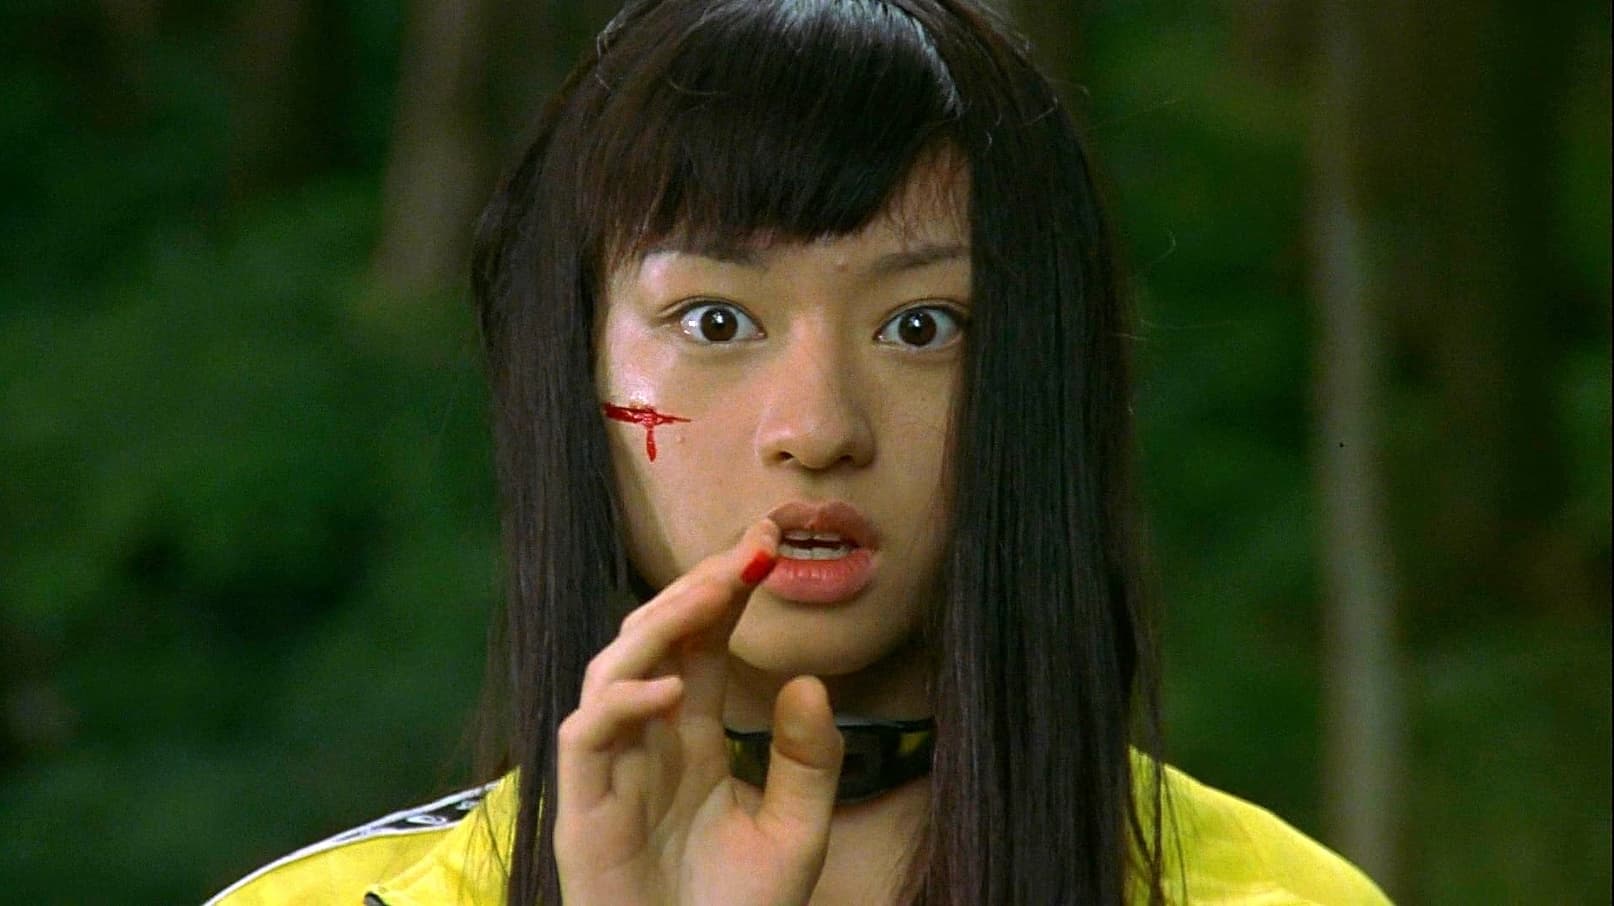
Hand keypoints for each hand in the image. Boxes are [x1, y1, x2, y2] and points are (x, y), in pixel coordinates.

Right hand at [554, 518, 845, 905]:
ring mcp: (611, 769)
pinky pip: (586, 735)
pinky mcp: (582, 807)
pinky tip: (675, 690)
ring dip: (660, 627)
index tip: (768, 545)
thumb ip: (808, 761)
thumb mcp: (797, 832)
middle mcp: (647, 741)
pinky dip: (624, 704)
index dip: (726, 594)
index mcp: (692, 739)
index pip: (702, 645)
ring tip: (712, 594)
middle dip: (697, 589)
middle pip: (656, 641)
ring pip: (612, 669)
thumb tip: (809, 681)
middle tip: (748, 549)